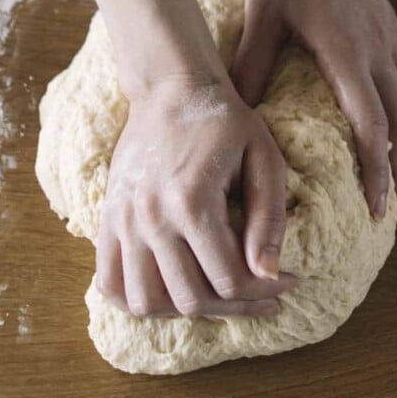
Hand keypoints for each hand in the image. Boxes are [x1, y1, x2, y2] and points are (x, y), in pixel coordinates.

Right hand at [96, 75, 296, 318]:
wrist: (170, 88)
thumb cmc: (225, 122)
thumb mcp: (264, 158)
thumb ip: (268, 218)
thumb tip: (270, 274)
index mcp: (191, 200)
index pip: (229, 279)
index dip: (265, 290)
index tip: (288, 281)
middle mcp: (150, 217)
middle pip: (191, 299)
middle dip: (235, 306)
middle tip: (262, 294)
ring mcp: (123, 221)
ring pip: (146, 302)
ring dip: (184, 309)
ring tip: (217, 295)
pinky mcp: (107, 220)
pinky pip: (109, 283)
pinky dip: (137, 300)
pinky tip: (170, 292)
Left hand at [230, 0, 396, 225]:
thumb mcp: (261, 15)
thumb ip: (252, 66)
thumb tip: (239, 122)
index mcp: (347, 51)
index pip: (372, 124)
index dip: (377, 170)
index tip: (376, 209)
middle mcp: (379, 49)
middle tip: (395, 219)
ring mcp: (391, 39)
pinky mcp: (392, 31)